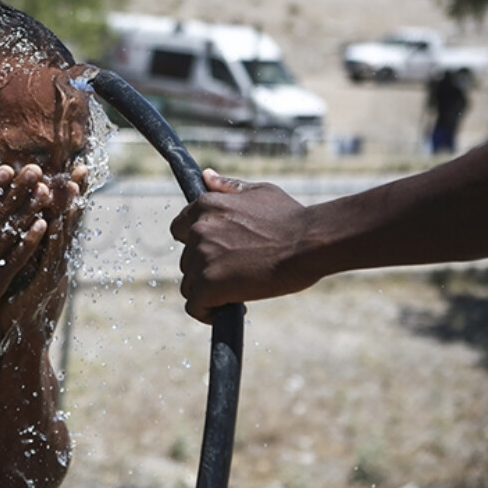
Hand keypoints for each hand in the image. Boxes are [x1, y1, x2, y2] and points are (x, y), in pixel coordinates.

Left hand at [0, 163, 86, 344]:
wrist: (22, 346)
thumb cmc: (17, 312)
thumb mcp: (23, 278)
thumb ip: (25, 254)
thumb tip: (23, 230)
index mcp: (51, 259)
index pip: (60, 220)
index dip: (68, 196)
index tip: (74, 170)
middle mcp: (57, 263)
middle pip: (67, 222)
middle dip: (75, 196)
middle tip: (82, 168)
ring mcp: (53, 275)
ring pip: (63, 237)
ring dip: (68, 211)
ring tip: (73, 186)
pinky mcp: (43, 288)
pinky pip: (48, 259)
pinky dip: (51, 241)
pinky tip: (52, 222)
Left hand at [170, 169, 320, 322]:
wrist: (308, 242)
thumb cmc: (291, 218)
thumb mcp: (259, 192)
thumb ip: (228, 187)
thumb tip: (206, 176)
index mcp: (207, 206)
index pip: (179, 229)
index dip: (195, 244)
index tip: (215, 254)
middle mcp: (198, 230)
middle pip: (188, 260)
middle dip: (207, 269)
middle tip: (238, 275)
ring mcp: (202, 258)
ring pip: (191, 285)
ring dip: (210, 291)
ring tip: (239, 292)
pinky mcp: (208, 286)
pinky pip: (195, 306)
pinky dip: (208, 312)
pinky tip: (230, 309)